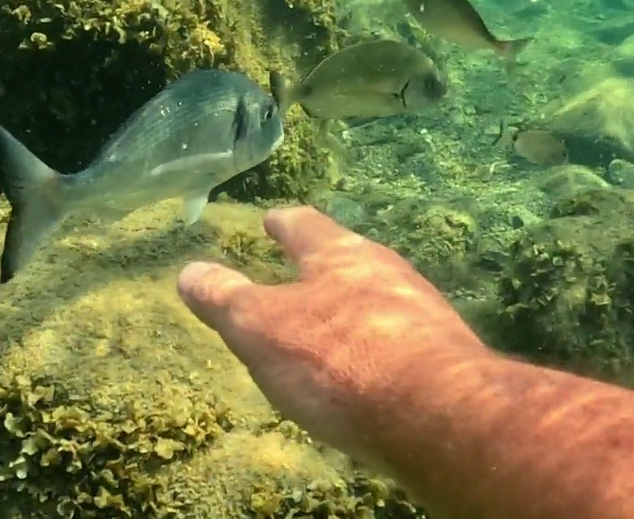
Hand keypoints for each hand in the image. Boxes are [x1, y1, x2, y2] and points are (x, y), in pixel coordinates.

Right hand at [177, 206, 486, 466]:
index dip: (284, 223)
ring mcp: (423, 315)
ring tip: (331, 326)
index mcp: (340, 256)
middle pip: (350, 260)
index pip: (306, 226)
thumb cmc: (339, 360)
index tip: (272, 218)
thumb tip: (189, 272)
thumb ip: (225, 300)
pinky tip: (368, 375)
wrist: (439, 415)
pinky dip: (378, 350)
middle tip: (302, 270)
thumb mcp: (261, 329)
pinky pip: (400, 344)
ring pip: (379, 300)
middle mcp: (387, 273)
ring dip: (353, 310)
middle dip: (324, 267)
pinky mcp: (444, 360)